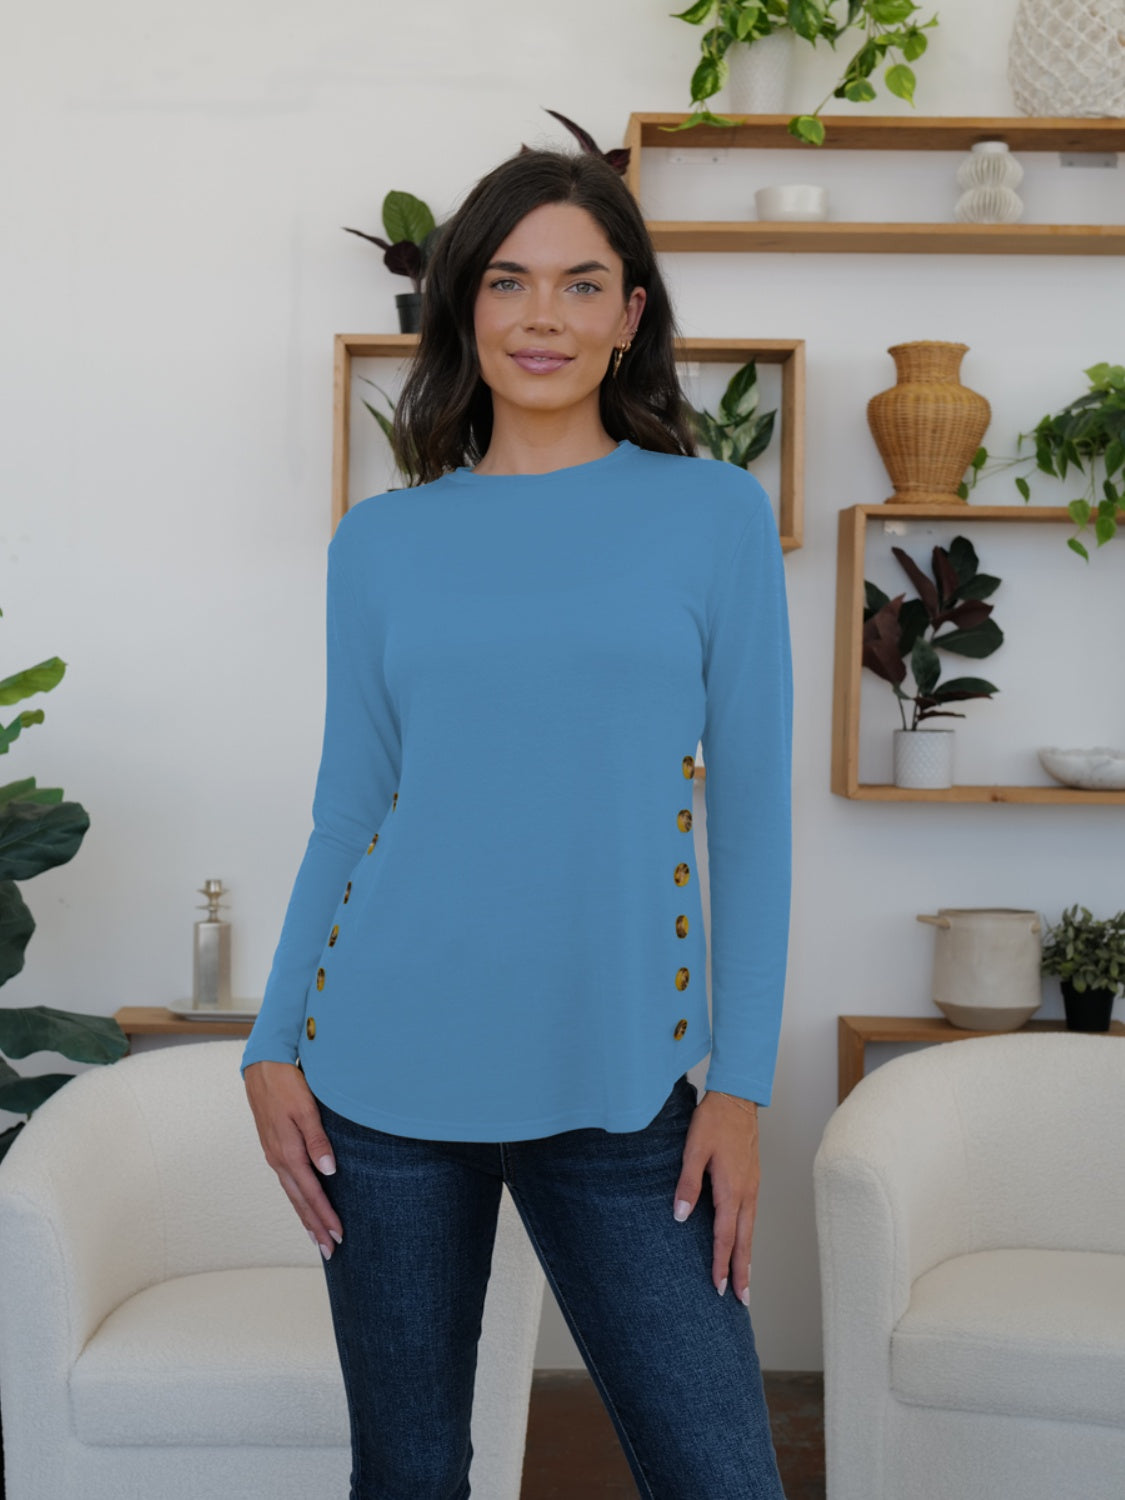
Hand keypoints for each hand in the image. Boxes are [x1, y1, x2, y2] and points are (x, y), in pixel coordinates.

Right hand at [243, 1060, 342, 1259]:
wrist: (262, 1068)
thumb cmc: (287, 1085)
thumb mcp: (306, 1109)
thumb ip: (318, 1140)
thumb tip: (329, 1171)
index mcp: (288, 1152)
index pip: (311, 1193)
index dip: (325, 1216)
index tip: (338, 1235)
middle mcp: (279, 1160)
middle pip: (300, 1201)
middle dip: (315, 1227)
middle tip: (330, 1251)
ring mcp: (274, 1155)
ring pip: (292, 1194)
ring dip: (306, 1217)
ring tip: (317, 1238)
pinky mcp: (274, 1148)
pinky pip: (287, 1182)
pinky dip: (297, 1200)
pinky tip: (303, 1205)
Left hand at [672, 1089, 759, 1305]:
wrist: (737, 1099)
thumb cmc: (713, 1121)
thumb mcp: (693, 1149)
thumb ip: (687, 1184)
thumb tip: (680, 1217)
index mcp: (730, 1189)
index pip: (726, 1236)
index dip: (722, 1264)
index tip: (719, 1288)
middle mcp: (746, 1193)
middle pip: (744, 1241)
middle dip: (743, 1272)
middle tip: (742, 1300)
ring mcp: (752, 1187)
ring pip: (750, 1230)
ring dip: (748, 1258)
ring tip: (746, 1282)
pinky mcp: (752, 1180)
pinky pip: (751, 1217)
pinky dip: (748, 1237)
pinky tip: (744, 1243)